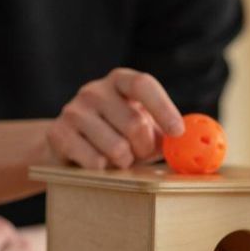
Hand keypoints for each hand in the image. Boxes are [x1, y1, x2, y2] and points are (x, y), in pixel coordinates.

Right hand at [46, 68, 185, 169]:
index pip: (143, 84)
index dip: (163, 108)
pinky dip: (104, 170)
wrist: (68, 143)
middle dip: (145, 148)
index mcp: (119, 80)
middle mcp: (94, 90)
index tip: (178, 132)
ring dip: (125, 162)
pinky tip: (98, 164)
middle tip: (142, 155)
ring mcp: (73, 110)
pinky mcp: (58, 134)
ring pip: (116, 148)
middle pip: (134, 123)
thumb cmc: (117, 133)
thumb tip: (191, 143)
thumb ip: (165, 131)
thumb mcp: (142, 125)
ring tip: (119, 159)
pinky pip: (94, 162)